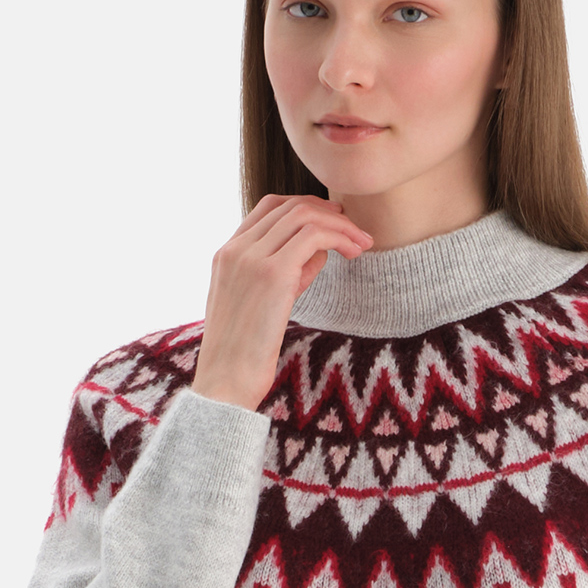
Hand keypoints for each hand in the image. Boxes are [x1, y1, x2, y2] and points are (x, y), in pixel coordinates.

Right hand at [192, 193, 371, 410]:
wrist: (225, 381)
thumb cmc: (243, 355)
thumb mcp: (261, 305)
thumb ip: (287, 274)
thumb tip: (320, 253)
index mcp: (226, 254)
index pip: (269, 208)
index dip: (306, 207)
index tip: (333, 221)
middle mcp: (236, 250)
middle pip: (289, 206)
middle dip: (329, 213)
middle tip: (356, 231)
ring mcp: (251, 258)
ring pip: (304, 216)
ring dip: (340, 226)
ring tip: (362, 244)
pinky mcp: (273, 274)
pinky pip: (314, 236)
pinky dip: (339, 238)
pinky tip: (353, 253)